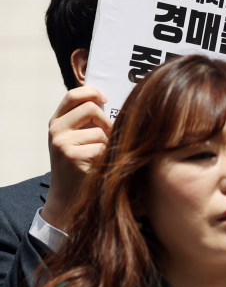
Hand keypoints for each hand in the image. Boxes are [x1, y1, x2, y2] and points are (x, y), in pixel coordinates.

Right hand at [44, 86, 110, 229]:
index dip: (92, 92)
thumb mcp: (75, 139)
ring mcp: (62, 143)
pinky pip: (103, 148)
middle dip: (106, 121)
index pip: (73, 95)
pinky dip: (107, 156)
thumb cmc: (79, 163)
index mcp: (57, 121)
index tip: (105, 99)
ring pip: (100, 132)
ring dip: (108, 144)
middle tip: (109, 134)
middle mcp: (56, 129)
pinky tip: (99, 165)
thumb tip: (109, 102)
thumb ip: (85, 121)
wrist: (68, 194)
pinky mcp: (73, 156)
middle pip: (91, 109)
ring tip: (100, 156)